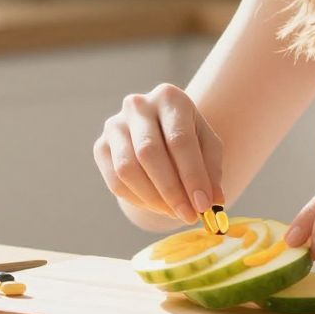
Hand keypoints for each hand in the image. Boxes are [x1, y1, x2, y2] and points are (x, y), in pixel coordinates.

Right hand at [93, 84, 224, 224]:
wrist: (160, 132)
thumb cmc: (188, 138)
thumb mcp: (208, 147)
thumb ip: (212, 171)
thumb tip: (214, 201)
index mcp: (169, 98)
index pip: (180, 139)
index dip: (192, 175)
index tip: (204, 205)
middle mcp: (138, 106)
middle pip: (149, 152)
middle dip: (171, 190)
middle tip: (189, 215)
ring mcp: (115, 125)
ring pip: (128, 169)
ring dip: (153, 198)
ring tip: (174, 212)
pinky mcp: (101, 146)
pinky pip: (115, 181)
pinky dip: (138, 200)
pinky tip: (157, 206)